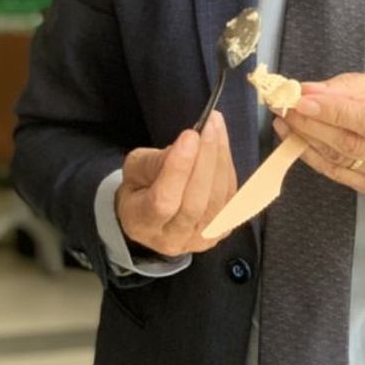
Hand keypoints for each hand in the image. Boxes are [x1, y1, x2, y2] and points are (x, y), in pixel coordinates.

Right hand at [114, 112, 237, 256]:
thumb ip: (155, 162)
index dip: (178, 169)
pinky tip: (222, 146)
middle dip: (205, 159)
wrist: (153, 216)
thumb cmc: (140, 189)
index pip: (163, 201)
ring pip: (218, 201)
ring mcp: (200, 239)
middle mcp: (172, 239)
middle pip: (195, 203)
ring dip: (220, 160)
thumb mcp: (133, 170)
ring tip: (216, 128)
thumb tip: (188, 145)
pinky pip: (231, 200)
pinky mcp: (221, 231)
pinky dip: (229, 170)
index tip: (190, 135)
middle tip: (209, 125)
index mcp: (142, 223)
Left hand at [272, 71, 364, 199]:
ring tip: (284, 121)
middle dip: (311, 125)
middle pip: (352, 144)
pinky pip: (341, 175)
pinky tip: (297, 141)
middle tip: (284, 107)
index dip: (333, 112)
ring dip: (306, 141)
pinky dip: (314, 157)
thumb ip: (355, 86)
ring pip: (342, 161)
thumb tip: (312, 91)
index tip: (302, 100)